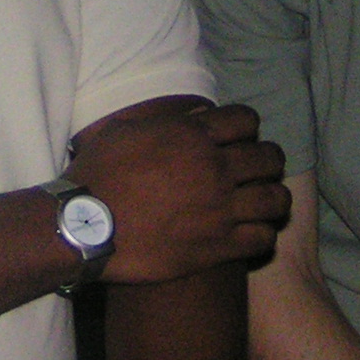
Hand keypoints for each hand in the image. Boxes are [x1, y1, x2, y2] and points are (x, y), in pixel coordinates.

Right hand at [66, 101, 288, 282]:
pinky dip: (263, 235)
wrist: (83, 226)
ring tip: (265, 203)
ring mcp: (219, 209)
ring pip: (276, 199)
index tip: (240, 138)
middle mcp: (214, 168)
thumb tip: (195, 113)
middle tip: (258, 171)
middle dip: (267, 161)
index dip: (247, 128)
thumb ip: (166, 118)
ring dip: (274, 198)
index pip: (246, 120)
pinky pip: (262, 238)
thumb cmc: (98, 173)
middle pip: (269, 157)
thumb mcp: (126, 128)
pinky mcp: (217, 246)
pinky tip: (252, 234)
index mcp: (193, 135)